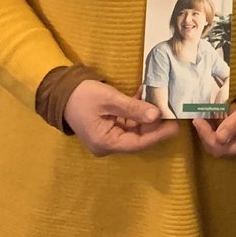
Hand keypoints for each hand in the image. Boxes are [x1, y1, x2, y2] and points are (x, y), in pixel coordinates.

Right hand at [63, 80, 178, 155]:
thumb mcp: (109, 100)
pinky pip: (127, 123)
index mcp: (105, 142)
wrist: (61, 91)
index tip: (175, 126)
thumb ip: (132, 108)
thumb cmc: (82, 95)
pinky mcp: (108, 128)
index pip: (137, 143)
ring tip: (163, 102)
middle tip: (172, 111)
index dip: (158, 135)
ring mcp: (108, 137)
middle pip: (137, 137)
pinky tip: (147, 97)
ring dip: (147, 116)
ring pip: (134, 129)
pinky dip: (137, 112)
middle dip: (155, 124)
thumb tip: (156, 115)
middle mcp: (107, 144)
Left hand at [193, 83, 235, 157]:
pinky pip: (219, 140)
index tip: (198, 120)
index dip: (208, 137)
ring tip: (201, 118)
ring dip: (206, 133)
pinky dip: (211, 131)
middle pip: (218, 150)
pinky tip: (207, 120)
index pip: (223, 149)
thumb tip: (219, 137)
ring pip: (216, 146)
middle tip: (197, 118)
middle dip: (205, 135)